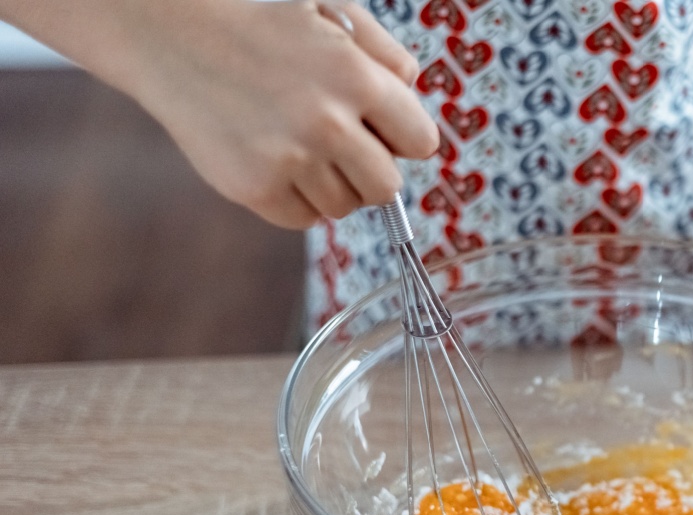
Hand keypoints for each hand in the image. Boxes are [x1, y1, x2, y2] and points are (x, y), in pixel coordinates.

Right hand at [127, 0, 438, 227]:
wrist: (173, 37)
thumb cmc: (262, 25)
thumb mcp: (333, 15)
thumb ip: (387, 57)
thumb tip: (415, 104)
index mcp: (357, 78)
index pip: (422, 143)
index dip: (402, 138)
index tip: (379, 129)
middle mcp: (327, 123)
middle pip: (387, 187)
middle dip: (372, 170)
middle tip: (342, 146)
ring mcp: (289, 159)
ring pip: (345, 207)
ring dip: (332, 184)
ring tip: (300, 145)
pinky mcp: (254, 188)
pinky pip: (304, 219)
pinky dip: (297, 199)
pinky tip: (277, 161)